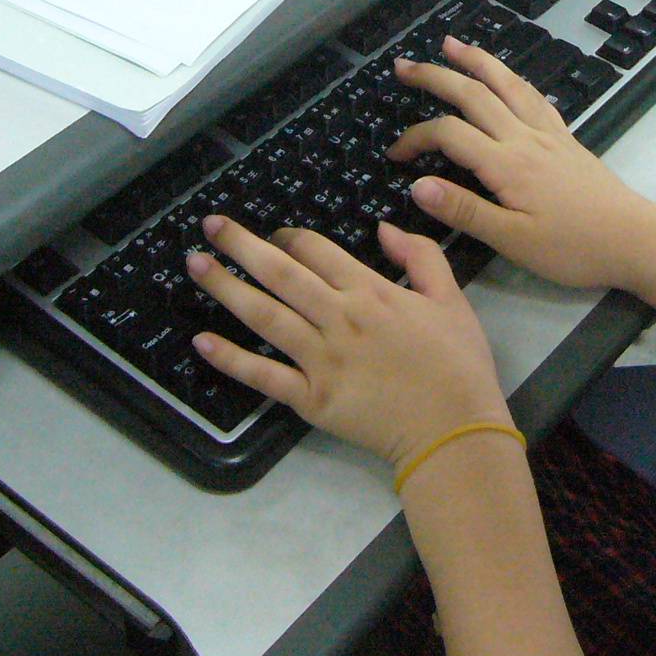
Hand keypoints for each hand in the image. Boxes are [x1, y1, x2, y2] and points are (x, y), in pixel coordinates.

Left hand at [187, 216, 510, 470]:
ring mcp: (321, 359)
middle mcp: (339, 318)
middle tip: (210, 225)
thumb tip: (383, 227)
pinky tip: (203, 341)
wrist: (454, 431)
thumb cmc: (458, 365)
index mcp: (371, 292)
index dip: (289, 237)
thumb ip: (420, 256)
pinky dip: (231, 359)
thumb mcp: (452, 298)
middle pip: (281, 273)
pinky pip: (264, 375)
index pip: (318, 252)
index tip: (271, 232)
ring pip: (265, 316)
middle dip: (241, 246)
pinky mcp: (312, 399)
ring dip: (227, 288)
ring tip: (196, 264)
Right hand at [386, 36, 655, 294]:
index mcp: (507, 165)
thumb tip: (418, 185)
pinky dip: (512, 79)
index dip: (415, 138)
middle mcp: (525, 138)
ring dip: (477, 61)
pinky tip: (507, 78)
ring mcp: (548, 135)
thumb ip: (465, 211)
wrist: (636, 240)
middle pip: (474, 94)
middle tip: (403, 66)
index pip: (449, 135)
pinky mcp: (566, 140)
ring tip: (452, 45)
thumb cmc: (575, 248)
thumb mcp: (514, 241)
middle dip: (436, 76)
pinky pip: (534, 97)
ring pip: (507, 85)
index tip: (394, 155)